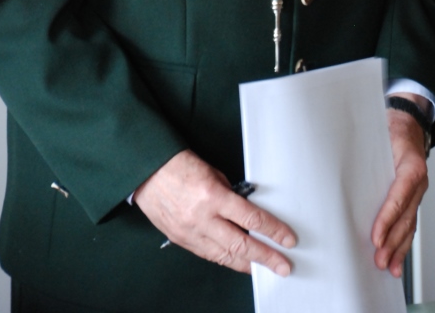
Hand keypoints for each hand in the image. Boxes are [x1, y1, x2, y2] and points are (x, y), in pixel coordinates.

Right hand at [133, 149, 295, 275]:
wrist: (147, 171)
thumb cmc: (179, 166)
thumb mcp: (213, 173)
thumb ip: (230, 195)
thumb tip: (246, 213)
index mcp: (212, 196)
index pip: (251, 219)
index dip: (273, 231)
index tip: (287, 239)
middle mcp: (202, 218)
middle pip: (241, 245)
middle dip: (266, 257)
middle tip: (283, 266)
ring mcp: (190, 232)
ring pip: (225, 256)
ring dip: (247, 264)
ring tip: (264, 269)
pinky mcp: (181, 240)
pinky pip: (208, 255)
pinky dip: (225, 260)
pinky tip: (238, 263)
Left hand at [371, 100, 428, 276]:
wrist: (408, 126)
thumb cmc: (392, 129)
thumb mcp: (381, 132)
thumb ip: (365, 146)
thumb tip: (336, 155)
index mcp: (411, 165)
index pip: (400, 194)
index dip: (388, 217)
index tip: (376, 236)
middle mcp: (418, 182)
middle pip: (406, 216)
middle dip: (392, 240)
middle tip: (378, 258)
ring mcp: (417, 194)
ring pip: (409, 225)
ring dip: (398, 248)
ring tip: (387, 266)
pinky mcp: (411, 201)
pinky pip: (409, 225)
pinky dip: (403, 244)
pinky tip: (396, 262)